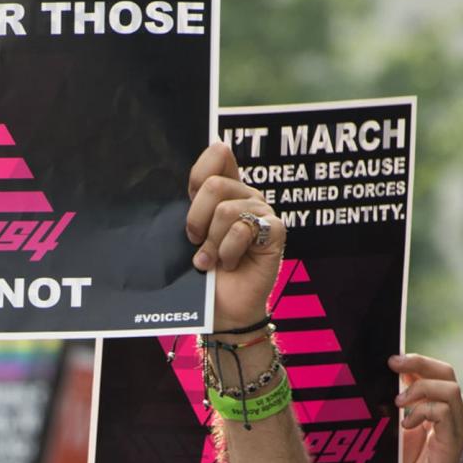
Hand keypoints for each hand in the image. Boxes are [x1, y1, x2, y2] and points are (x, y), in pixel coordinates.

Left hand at [187, 142, 284, 333]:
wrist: (222, 308)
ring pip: (225, 211)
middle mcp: (246, 195)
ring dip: (212, 243)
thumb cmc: (205, 274)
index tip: (189, 199)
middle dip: (197, 221)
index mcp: (226, 190)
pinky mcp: (274, 231)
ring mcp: (262, 212)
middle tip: (196, 243)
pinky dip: (229, 252)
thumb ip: (192, 207)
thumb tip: (189, 185)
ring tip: (212, 261)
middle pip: (214, 185)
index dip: (198, 173)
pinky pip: (243, 229)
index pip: (218, 154)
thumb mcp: (192, 235)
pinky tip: (231, 264)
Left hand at [391, 355, 462, 462]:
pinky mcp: (452, 445)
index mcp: (436, 411)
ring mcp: (455, 430)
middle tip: (393, 364)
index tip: (389, 358)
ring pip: (450, 388)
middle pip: (445, 372)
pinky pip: (446, 413)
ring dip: (421, 388)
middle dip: (419, 362)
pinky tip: (406, 425)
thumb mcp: (392, 438)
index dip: (415, 361)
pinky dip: (424, 411)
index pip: (434, 373)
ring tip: (398, 403)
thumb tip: (373, 387)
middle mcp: (451, 416)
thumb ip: (391, 414)